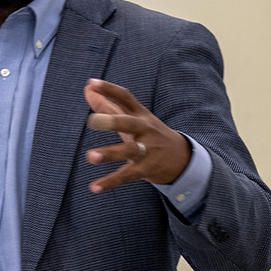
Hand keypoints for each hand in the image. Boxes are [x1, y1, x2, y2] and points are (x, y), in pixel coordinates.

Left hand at [84, 78, 190, 193]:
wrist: (183, 159)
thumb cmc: (149, 134)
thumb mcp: (132, 118)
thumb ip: (107, 105)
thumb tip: (87, 88)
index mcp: (139, 115)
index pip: (125, 98)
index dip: (109, 89)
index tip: (91, 83)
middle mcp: (144, 130)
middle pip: (129, 123)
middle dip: (112, 121)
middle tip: (92, 121)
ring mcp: (146, 150)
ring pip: (129, 151)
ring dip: (110, 154)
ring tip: (90, 157)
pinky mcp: (146, 169)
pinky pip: (127, 176)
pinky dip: (111, 182)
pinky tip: (94, 187)